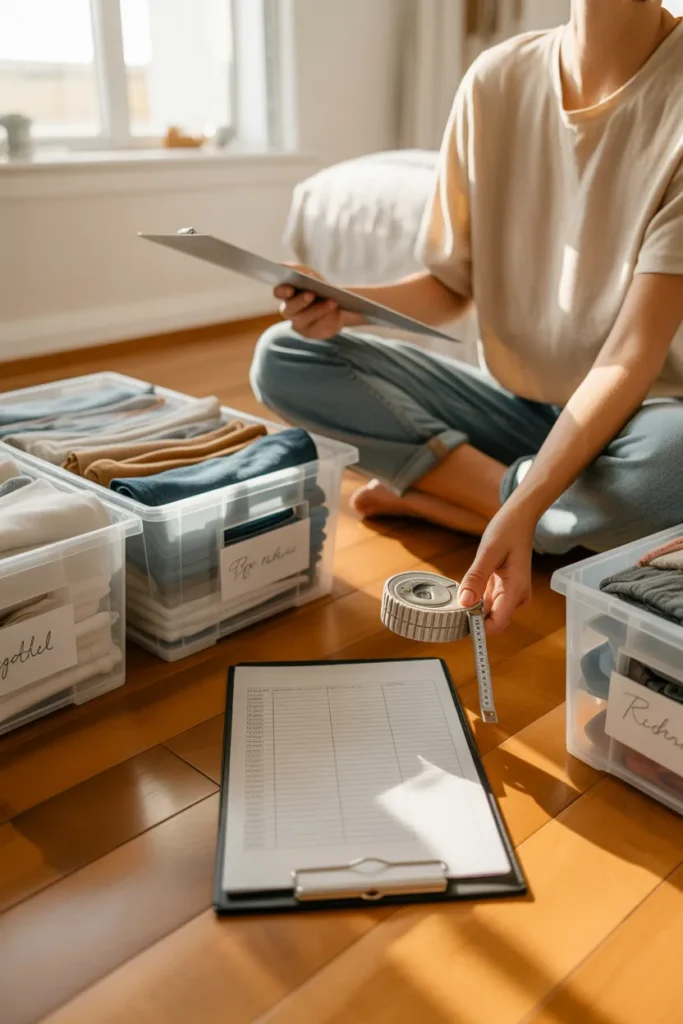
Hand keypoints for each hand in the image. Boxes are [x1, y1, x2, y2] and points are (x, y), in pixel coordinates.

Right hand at [274, 263, 361, 339]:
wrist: (335, 305)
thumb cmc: (318, 286)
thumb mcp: (311, 275)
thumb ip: (302, 271)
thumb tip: (305, 274)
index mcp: (285, 294)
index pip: (278, 292)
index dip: (282, 290)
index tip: (290, 288)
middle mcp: (289, 310)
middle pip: (290, 308)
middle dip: (300, 301)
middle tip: (311, 294)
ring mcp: (298, 324)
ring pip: (304, 318)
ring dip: (318, 309)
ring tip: (332, 302)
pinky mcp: (310, 333)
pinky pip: (317, 327)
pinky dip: (326, 319)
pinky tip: (335, 312)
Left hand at [457, 507, 535, 633]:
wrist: (520, 518)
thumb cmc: (507, 530)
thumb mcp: (488, 553)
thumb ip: (476, 578)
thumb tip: (464, 602)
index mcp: (516, 589)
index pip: (498, 624)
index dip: (478, 627)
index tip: (459, 619)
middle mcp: (517, 596)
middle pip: (493, 620)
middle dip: (473, 617)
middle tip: (453, 604)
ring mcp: (512, 593)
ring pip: (489, 612)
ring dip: (474, 607)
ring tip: (461, 591)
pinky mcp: (506, 589)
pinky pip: (489, 601)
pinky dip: (477, 599)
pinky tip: (469, 587)